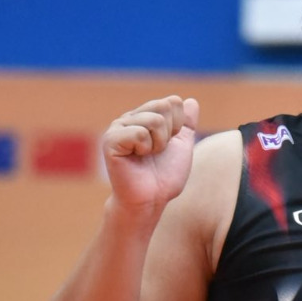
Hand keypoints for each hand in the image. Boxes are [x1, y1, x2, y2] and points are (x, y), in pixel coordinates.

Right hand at [101, 95, 199, 218]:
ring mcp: (117, 127)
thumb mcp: (182, 146)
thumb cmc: (164, 176)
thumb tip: (191, 101)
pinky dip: (145, 148)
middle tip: (157, 151)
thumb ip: (187, 124)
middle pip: (163, 106)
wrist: (151, 199)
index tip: (168, 145)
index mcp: (144, 116)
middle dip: (169, 134)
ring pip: (154, 120)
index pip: (172, 102)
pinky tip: (135, 158)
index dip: (178, 126)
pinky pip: (139, 133)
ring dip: (158, 143)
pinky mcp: (110, 141)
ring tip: (147, 156)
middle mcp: (129, 118)